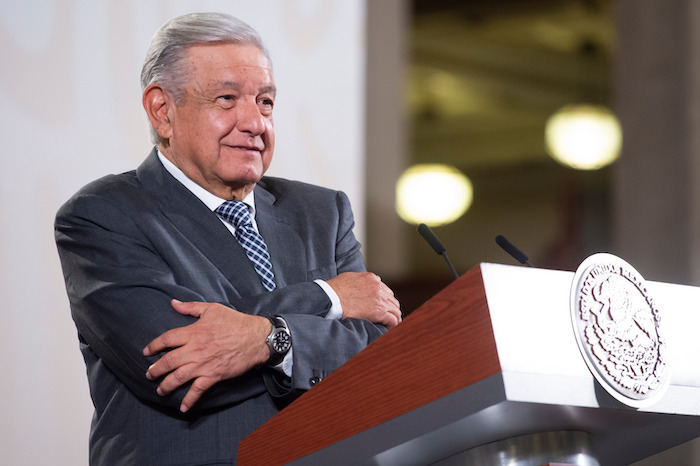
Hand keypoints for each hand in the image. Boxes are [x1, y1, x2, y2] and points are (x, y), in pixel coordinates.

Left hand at [143, 300, 270, 412]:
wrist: (256, 338)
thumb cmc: (235, 322)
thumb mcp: (212, 309)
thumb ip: (190, 307)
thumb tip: (173, 303)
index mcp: (193, 332)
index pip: (166, 339)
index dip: (154, 346)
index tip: (147, 351)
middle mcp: (195, 349)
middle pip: (168, 362)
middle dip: (155, 370)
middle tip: (149, 374)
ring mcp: (203, 364)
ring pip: (178, 377)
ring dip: (165, 385)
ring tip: (160, 389)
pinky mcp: (214, 375)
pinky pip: (198, 390)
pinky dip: (189, 400)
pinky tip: (182, 407)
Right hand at [326, 272, 400, 328]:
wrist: (332, 297)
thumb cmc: (335, 289)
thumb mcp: (350, 277)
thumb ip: (360, 279)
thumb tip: (364, 283)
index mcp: (372, 279)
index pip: (385, 290)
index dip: (385, 300)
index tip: (384, 307)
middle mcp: (379, 288)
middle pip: (392, 300)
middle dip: (391, 309)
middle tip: (389, 317)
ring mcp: (380, 299)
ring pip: (395, 310)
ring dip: (394, 316)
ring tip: (391, 324)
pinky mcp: (379, 311)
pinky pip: (393, 319)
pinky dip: (393, 324)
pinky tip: (390, 328)